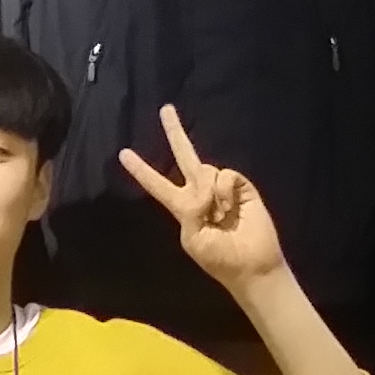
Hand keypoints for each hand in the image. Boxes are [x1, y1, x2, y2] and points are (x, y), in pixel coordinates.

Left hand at [119, 106, 289, 293]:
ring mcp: (221, 188)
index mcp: (183, 208)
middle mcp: (200, 192)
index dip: (141, 170)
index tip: (123, 154)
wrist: (251, 266)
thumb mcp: (193, 237)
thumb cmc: (219, 259)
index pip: (158, 185)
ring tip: (220, 216)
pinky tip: (230, 209)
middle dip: (175, 132)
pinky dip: (224, 191)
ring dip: (210, 193)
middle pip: (184, 156)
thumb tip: (205, 186)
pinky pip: (225, 174)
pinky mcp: (241, 186)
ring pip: (205, 169)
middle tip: (165, 109)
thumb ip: (191, 209)